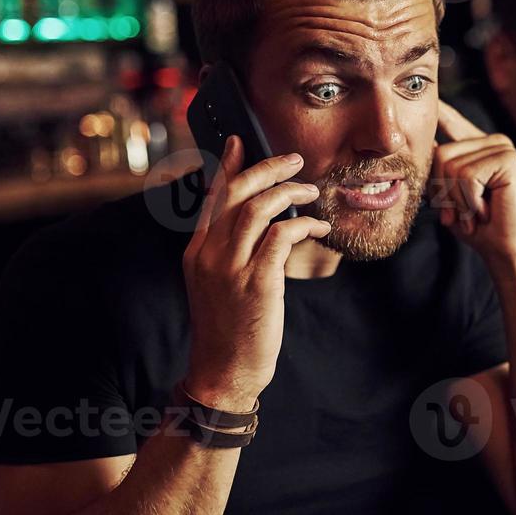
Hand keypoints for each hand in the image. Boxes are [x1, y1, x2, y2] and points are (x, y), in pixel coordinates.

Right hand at [182, 135, 330, 409]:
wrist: (223, 372)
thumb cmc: (228, 330)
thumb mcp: (215, 285)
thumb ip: (227, 252)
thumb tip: (254, 225)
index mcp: (197, 252)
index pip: (212, 197)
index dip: (228, 167)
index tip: (240, 142)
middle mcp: (209, 254)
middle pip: (235, 193)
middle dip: (266, 168)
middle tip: (292, 158)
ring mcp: (231, 267)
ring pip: (257, 208)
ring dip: (288, 192)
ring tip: (310, 190)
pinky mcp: (257, 282)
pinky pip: (280, 236)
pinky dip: (303, 224)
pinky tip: (318, 227)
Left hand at [431, 101, 515, 264]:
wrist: (507, 250)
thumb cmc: (478, 227)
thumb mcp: (448, 195)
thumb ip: (436, 170)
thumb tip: (417, 144)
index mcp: (478, 147)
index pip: (450, 120)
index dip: (437, 108)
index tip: (423, 90)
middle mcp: (492, 141)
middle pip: (441, 153)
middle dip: (443, 191)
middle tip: (460, 214)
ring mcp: (503, 147)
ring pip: (451, 165)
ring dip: (457, 200)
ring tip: (474, 214)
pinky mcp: (509, 159)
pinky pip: (467, 175)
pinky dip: (470, 200)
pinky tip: (485, 211)